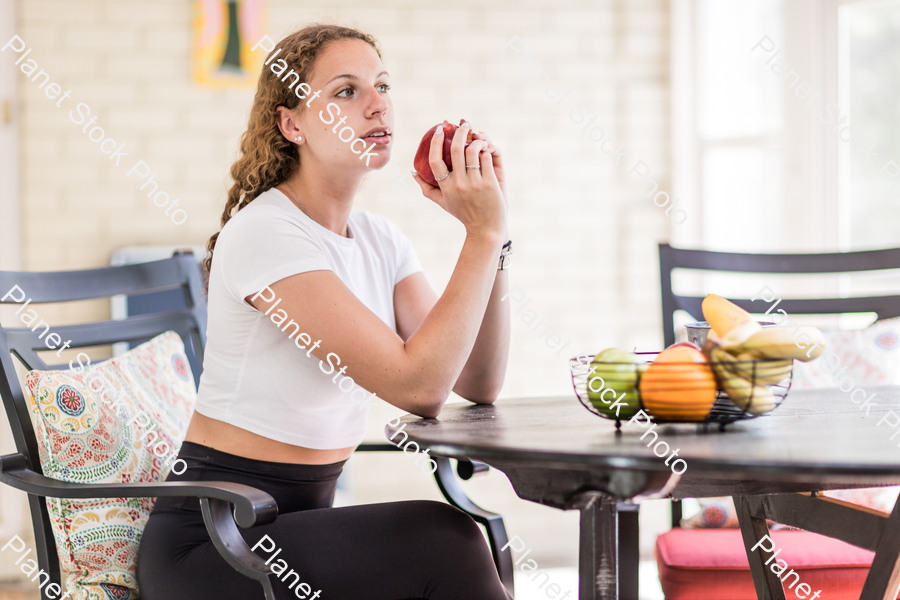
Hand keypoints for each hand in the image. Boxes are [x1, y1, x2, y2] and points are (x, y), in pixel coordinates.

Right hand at [411, 121, 506, 238]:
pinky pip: (486, 158)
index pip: (434, 161)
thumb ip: (426, 189)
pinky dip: (486, 150)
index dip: (436, 142)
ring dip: (476, 139)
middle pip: (455, 150)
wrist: (485, 229)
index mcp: (445, 187)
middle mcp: (458, 184)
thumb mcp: (443, 203)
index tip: (440, 129)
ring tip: (477, 136)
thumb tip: (413, 173)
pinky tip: (486, 148)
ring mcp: (475, 184)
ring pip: (473, 151)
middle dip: (460, 132)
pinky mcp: (490, 183)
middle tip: (463, 124)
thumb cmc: (464, 214)